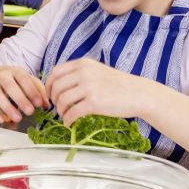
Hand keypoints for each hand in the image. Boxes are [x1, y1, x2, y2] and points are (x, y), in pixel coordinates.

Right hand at [0, 65, 46, 123]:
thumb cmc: (12, 81)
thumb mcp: (25, 81)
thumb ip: (37, 90)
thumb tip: (46, 104)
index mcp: (15, 71)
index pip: (24, 78)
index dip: (31, 90)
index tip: (39, 104)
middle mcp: (1, 75)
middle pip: (9, 86)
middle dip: (20, 99)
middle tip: (30, 112)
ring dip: (7, 107)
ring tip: (18, 119)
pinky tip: (1, 121)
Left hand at [45, 58, 160, 125]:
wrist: (140, 94)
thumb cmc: (119, 84)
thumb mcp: (97, 71)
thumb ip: (79, 74)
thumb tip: (59, 84)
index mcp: (83, 64)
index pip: (56, 72)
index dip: (48, 84)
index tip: (49, 94)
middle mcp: (84, 73)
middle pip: (56, 86)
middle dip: (53, 99)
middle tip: (57, 107)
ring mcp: (89, 87)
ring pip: (62, 100)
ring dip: (60, 110)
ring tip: (65, 115)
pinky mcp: (94, 103)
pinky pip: (72, 113)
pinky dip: (67, 120)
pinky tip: (69, 124)